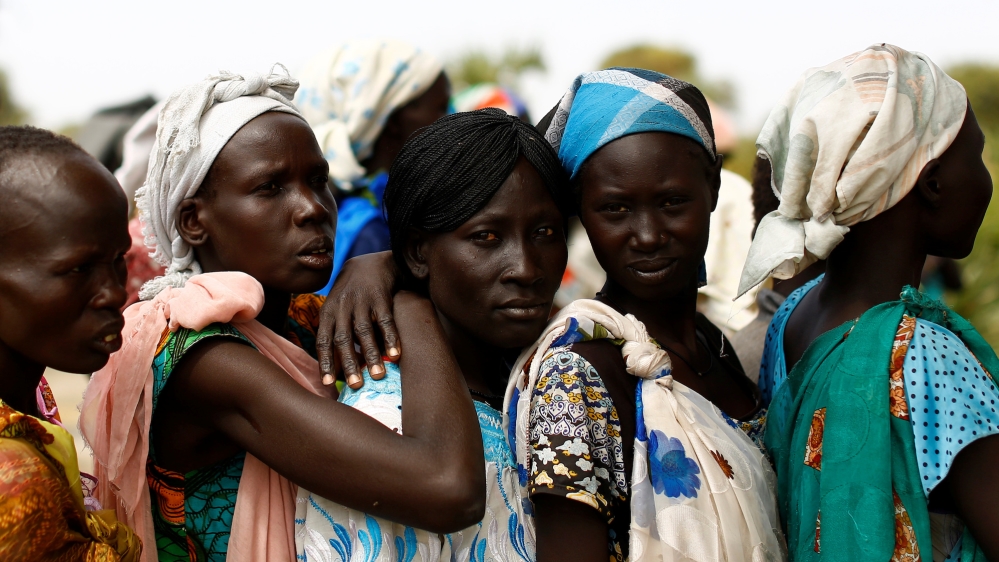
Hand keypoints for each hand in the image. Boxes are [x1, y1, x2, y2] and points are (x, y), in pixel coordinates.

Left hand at [316, 251, 400, 388]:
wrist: (371, 264)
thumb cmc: (352, 295)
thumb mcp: (337, 309)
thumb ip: (337, 333)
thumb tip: (338, 369)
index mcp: (328, 312)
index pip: (323, 340)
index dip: (325, 362)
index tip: (328, 384)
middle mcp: (342, 307)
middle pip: (342, 339)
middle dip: (349, 363)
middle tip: (355, 385)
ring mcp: (361, 301)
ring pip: (364, 331)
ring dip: (371, 354)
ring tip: (378, 375)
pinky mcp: (380, 297)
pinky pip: (385, 320)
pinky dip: (390, 337)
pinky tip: (396, 354)